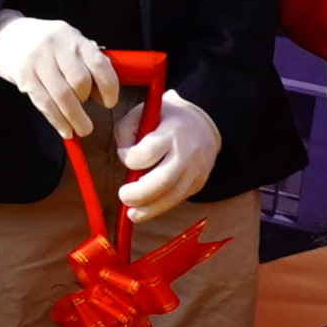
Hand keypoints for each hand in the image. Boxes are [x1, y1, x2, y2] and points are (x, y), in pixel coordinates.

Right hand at [0, 10, 120, 139]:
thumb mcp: (65, 41)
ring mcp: (37, 59)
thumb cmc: (41, 42)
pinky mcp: (23, 74)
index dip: (109, 87)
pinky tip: (65, 130)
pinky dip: (57, 120)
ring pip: (62, 95)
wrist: (2, 34)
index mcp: (72, 36)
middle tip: (89, 113)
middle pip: (80, 80)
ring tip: (83, 129)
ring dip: (76, 118)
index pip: (99, 63)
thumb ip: (84, 60)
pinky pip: (44, 103)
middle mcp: (56, 45)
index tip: (110, 102)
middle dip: (87, 102)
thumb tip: (104, 89)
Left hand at [117, 90, 220, 226]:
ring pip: (173, 196)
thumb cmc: (165, 120)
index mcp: (171, 131)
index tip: (124, 155)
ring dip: (150, 209)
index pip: (148, 152)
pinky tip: (145, 210)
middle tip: (123, 196)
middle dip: (140, 193)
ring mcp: (195, 170)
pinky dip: (160, 207)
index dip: (130, 158)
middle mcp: (186, 152)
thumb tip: (123, 156)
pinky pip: (178, 199)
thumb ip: (126, 131)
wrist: (203, 126)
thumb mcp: (143, 113)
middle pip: (164, 180)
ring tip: (132, 214)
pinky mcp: (198, 183)